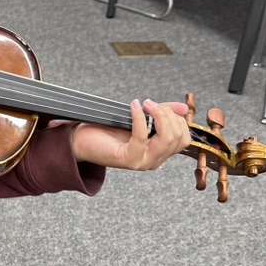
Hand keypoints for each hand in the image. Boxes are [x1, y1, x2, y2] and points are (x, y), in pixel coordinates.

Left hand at [71, 99, 191, 170]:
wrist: (81, 141)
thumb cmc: (108, 131)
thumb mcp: (140, 119)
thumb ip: (161, 114)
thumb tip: (183, 108)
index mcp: (159, 152)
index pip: (183, 138)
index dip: (177, 119)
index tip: (161, 105)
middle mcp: (154, 160)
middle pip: (178, 138)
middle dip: (168, 114)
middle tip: (151, 103)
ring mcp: (143, 162)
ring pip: (166, 139)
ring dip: (158, 115)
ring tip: (145, 104)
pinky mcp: (129, 159)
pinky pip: (142, 137)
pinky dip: (139, 118)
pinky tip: (134, 107)